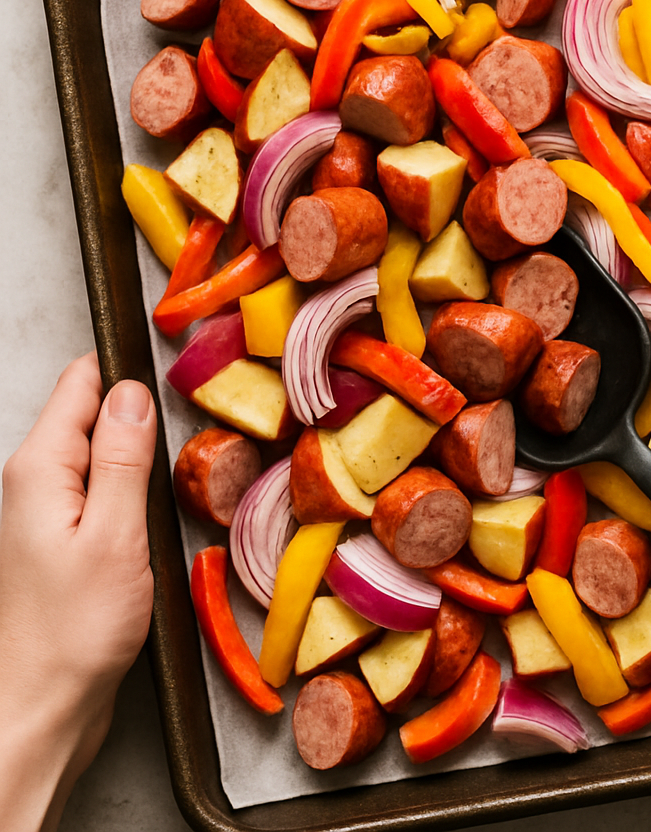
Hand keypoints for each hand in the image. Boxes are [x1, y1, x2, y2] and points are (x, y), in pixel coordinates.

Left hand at [0, 354, 156, 831]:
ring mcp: (52, 510)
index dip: (126, 369)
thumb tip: (133, 394)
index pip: (81, 384)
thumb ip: (123, 459)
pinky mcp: (68, 537)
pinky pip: (104, 487)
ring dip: (142, 451)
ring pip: (103, 451)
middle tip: (190, 425)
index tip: (173, 368)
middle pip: (93, 413)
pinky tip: (158, 505)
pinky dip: (135, 485)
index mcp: (41, 468)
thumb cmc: (75, 629)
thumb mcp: (115, 534)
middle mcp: (38, 482)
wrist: (44, 704)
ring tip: (179, 466)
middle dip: (141, 411)